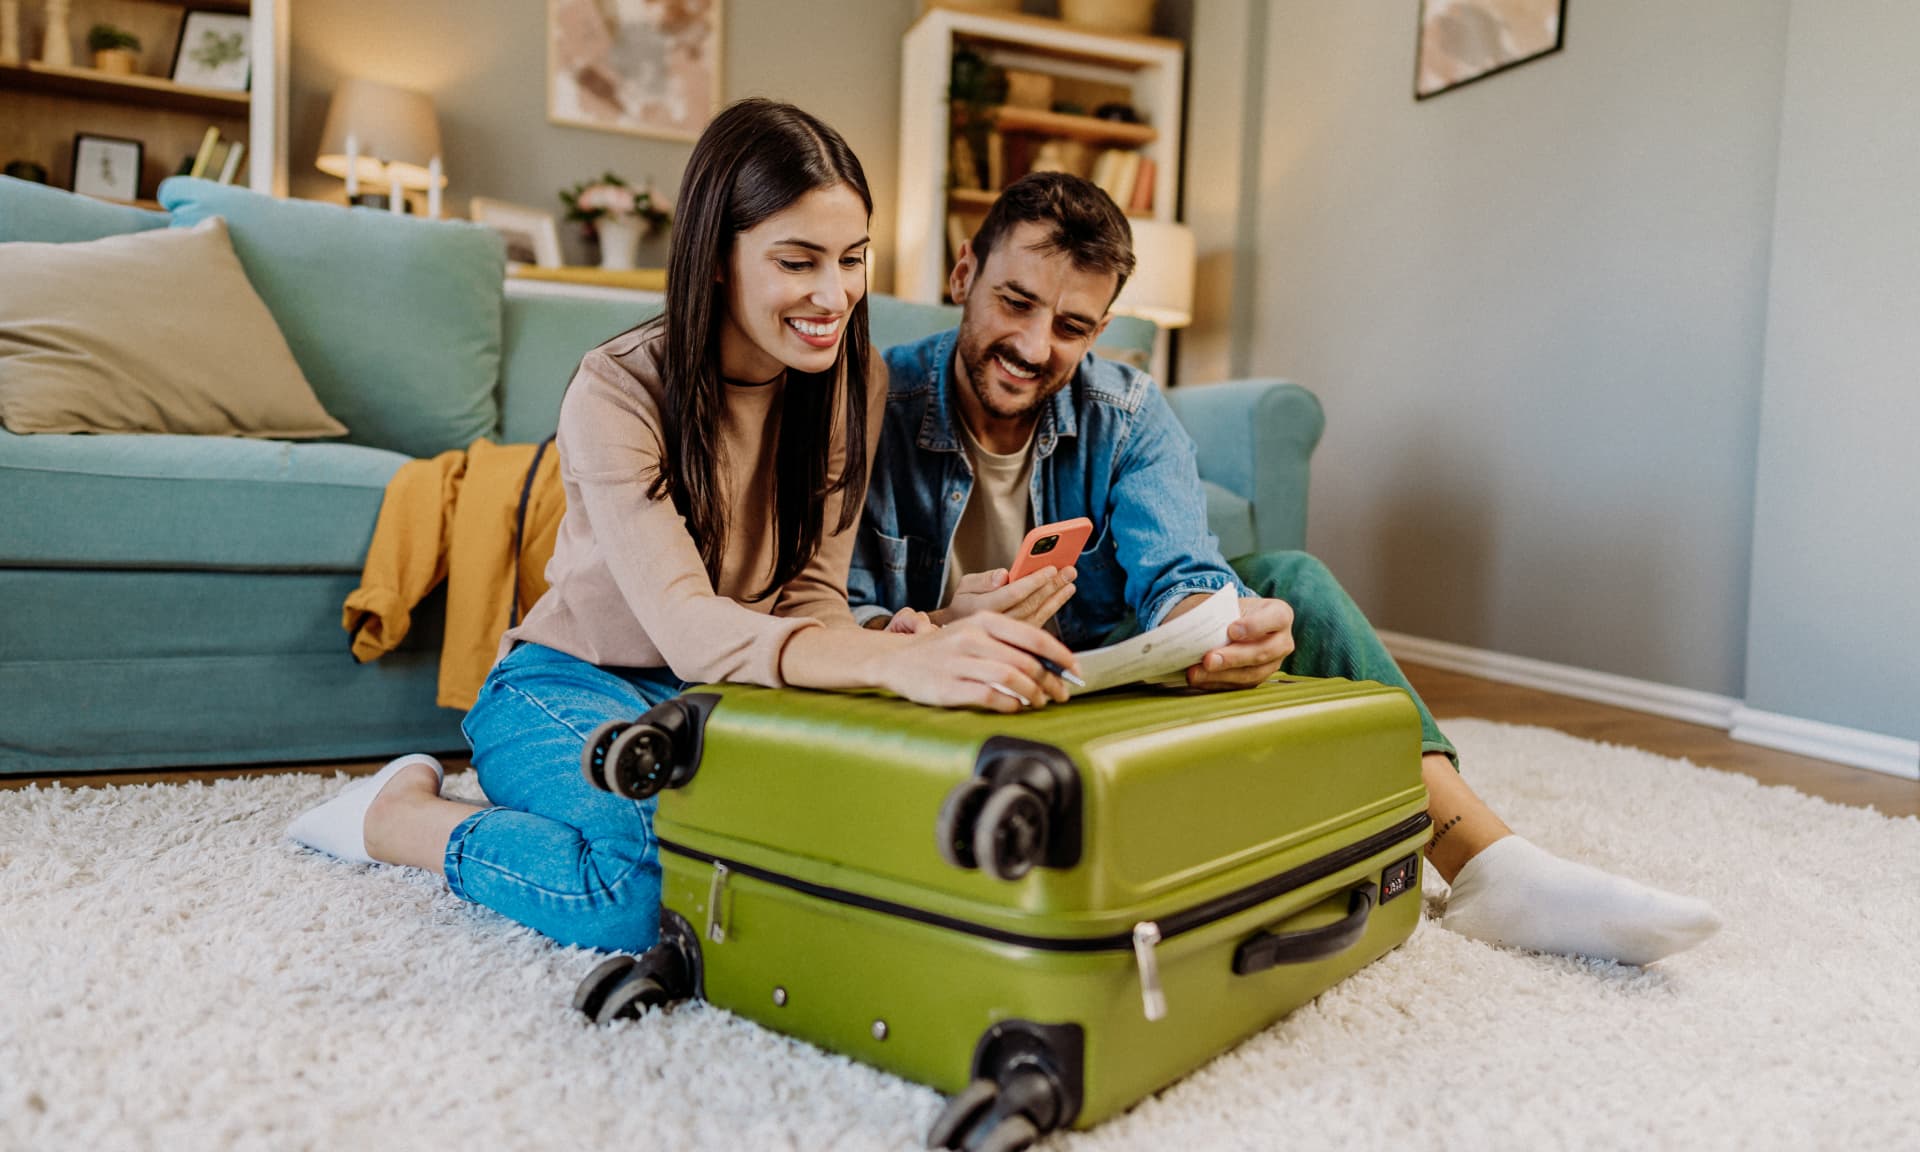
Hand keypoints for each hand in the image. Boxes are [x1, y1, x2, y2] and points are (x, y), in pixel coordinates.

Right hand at [878, 612, 1081, 711]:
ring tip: (1040, 702)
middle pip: (1026, 661)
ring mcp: (958, 662)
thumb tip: (1051, 662)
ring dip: (1033, 694)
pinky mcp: (947, 687)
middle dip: (1051, 681)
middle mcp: (972, 638)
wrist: (897, 659)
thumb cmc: (945, 648)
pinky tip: (1015, 707)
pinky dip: (1009, 704)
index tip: (1075, 670)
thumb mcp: (974, 632)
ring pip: (1011, 678)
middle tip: (1061, 694)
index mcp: (984, 621)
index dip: (1060, 655)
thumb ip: (1008, 642)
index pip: (1034, 637)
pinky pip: (989, 696)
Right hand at [931, 566, 1077, 629]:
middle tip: (1069, 571)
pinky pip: (1038, 627)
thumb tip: (1003, 576)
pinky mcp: (1017, 647)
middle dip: (1052, 586)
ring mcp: (1008, 639)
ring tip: (1070, 582)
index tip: (1051, 568)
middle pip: (1029, 604)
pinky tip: (1062, 596)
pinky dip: (1053, 609)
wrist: (955, 643)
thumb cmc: (962, 609)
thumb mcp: (964, 588)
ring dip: (1056, 598)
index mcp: (981, 609)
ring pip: (1037, 617)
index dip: (1034, 581)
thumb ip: (982, 580)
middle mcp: (996, 626)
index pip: (1013, 593)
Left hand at [1185, 596, 1294, 689]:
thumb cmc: (1230, 610)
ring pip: (1252, 674)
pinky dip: (1217, 682)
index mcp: (1279, 614)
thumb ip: (1218, 614)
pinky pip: (1240, 685)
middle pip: (1264, 652)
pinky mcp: (1258, 678)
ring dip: (1222, 675)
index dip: (1255, 626)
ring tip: (1196, 673)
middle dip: (1234, 658)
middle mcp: (1282, 641)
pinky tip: (1199, 679)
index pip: (1277, 619)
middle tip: (1209, 659)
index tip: (1231, 630)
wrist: (1230, 624)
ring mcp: (1273, 663)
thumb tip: (1193, 629)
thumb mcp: (1227, 605)